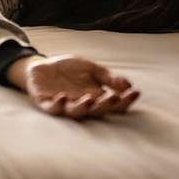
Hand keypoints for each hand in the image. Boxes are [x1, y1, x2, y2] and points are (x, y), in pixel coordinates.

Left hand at [7, 54, 139, 118]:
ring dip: (83, 107)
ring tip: (89, 98)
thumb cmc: (69, 70)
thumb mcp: (92, 69)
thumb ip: (108, 77)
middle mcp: (82, 105)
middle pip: (97, 110)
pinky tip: (62, 97)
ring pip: (75, 112)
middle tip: (114, 96)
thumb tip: (129, 85)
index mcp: (96, 98)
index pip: (114, 103)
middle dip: (106, 104)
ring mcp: (64, 105)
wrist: (42, 67)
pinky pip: (52, 108)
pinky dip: (57, 105)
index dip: (125, 100)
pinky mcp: (46, 102)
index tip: (135, 93)